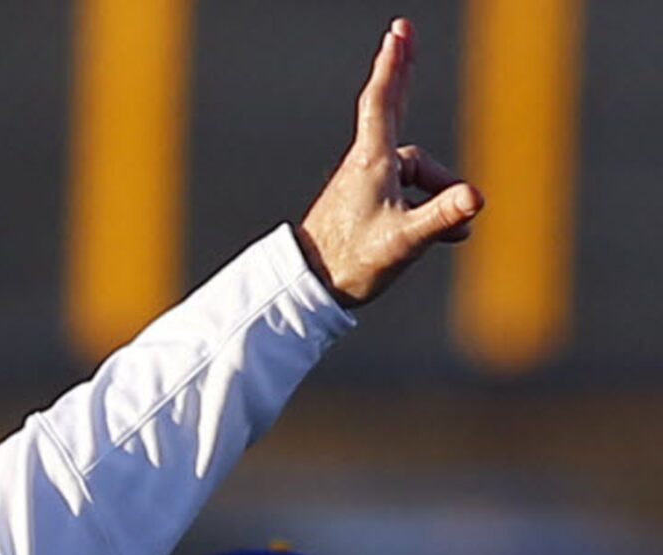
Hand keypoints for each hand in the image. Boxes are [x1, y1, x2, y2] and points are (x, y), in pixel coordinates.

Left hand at [296, 18, 482, 306]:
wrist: (310, 291)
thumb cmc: (351, 265)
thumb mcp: (404, 241)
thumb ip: (441, 218)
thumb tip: (475, 198)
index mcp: (371, 163)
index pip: (383, 102)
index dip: (393, 66)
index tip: (398, 32)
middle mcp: (367, 167)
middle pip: (391, 111)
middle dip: (401, 74)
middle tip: (403, 34)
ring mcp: (365, 186)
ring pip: (415, 173)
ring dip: (440, 193)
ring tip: (459, 232)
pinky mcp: (366, 207)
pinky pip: (408, 195)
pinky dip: (430, 207)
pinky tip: (453, 235)